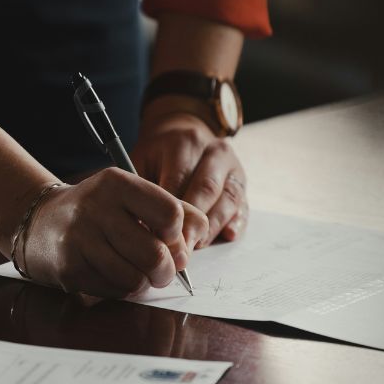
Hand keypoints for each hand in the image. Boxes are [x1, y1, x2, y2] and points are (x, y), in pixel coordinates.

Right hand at [20, 169, 207, 297]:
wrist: (40, 221)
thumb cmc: (98, 211)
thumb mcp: (132, 196)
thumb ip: (173, 210)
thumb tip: (195, 242)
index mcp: (117, 183)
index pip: (170, 214)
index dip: (178, 235)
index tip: (169, 239)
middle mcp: (96, 208)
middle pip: (156, 255)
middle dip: (167, 270)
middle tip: (162, 270)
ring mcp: (79, 240)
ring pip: (135, 279)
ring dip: (144, 283)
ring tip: (137, 272)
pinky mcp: (69, 268)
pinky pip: (114, 291)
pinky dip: (122, 289)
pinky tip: (113, 274)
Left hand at [133, 108, 247, 246]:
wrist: (182, 133)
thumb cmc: (156, 155)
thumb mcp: (141, 161)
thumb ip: (141, 189)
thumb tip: (140, 225)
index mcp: (185, 143)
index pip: (179, 180)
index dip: (169, 212)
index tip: (158, 236)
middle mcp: (214, 152)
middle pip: (206, 190)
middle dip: (192, 223)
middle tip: (178, 249)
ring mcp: (233, 167)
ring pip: (228, 199)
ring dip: (212, 227)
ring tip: (196, 247)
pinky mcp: (242, 183)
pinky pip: (243, 205)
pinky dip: (236, 222)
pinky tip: (227, 236)